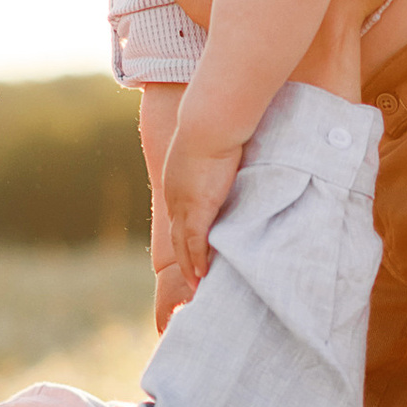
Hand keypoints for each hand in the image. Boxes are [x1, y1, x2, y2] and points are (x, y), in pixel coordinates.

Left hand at [156, 114, 245, 312]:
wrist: (209, 122)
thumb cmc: (215, 125)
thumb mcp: (212, 143)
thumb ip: (218, 155)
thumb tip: (231, 152)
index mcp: (176, 182)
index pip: (179, 216)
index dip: (184, 235)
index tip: (190, 250)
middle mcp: (174, 196)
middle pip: (176, 235)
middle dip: (182, 257)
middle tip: (189, 276)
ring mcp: (184, 204)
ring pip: (183, 244)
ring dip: (189, 266)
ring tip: (196, 284)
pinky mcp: (198, 209)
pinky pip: (195, 243)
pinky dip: (197, 260)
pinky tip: (202, 275)